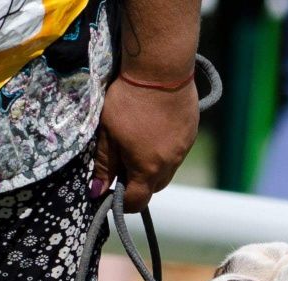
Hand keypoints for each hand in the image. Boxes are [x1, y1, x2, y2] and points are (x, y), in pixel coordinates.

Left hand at [93, 75, 198, 211]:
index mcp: (146, 169)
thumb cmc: (129, 100)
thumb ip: (104, 164)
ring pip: (166, 171)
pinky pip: (176, 154)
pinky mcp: (190, 137)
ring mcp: (182, 152)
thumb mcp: (108, 132)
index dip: (122, 202)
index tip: (110, 192)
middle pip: (153, 188)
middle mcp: (168, 166)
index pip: (136, 201)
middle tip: (122, 162)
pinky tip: (155, 130)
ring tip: (139, 142)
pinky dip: (164, 151)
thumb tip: (96, 191)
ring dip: (152, 167)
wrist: (161, 72)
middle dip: (138, 183)